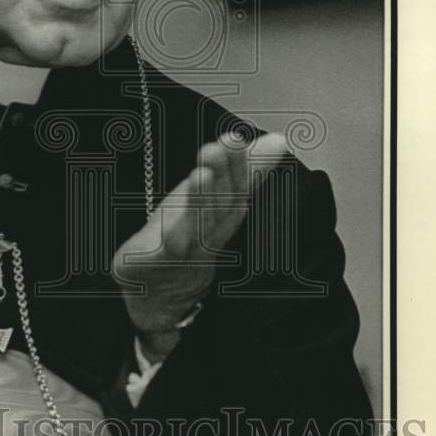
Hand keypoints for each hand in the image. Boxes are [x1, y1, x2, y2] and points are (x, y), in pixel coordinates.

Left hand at [113, 131, 287, 351]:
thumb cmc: (181, 241)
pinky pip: (167, 253)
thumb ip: (242, 172)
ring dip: (202, 202)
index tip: (236, 137)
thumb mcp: (207, 201)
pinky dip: (172, 237)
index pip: (236, 189)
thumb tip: (280, 139)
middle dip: (224, 175)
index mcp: (220, 218)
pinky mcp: (155, 265)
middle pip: (220, 205)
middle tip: (223, 145)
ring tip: (203, 173)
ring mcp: (184, 255)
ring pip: (198, 227)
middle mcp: (208, 237)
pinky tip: (171, 222)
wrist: (156, 298)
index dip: (239, 165)